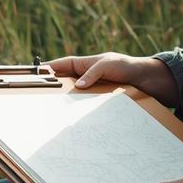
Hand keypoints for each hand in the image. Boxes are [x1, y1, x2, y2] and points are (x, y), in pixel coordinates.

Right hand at [43, 52, 178, 106]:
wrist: (148, 80)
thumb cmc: (126, 66)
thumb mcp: (108, 64)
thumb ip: (92, 73)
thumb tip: (78, 85)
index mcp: (84, 63)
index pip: (61, 65)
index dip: (48, 68)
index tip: (35, 74)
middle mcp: (85, 76)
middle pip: (64, 83)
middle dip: (53, 88)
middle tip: (40, 96)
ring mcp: (91, 89)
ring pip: (73, 96)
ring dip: (65, 102)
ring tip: (54, 110)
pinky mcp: (99, 101)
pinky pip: (85, 106)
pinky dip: (79, 111)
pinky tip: (73, 118)